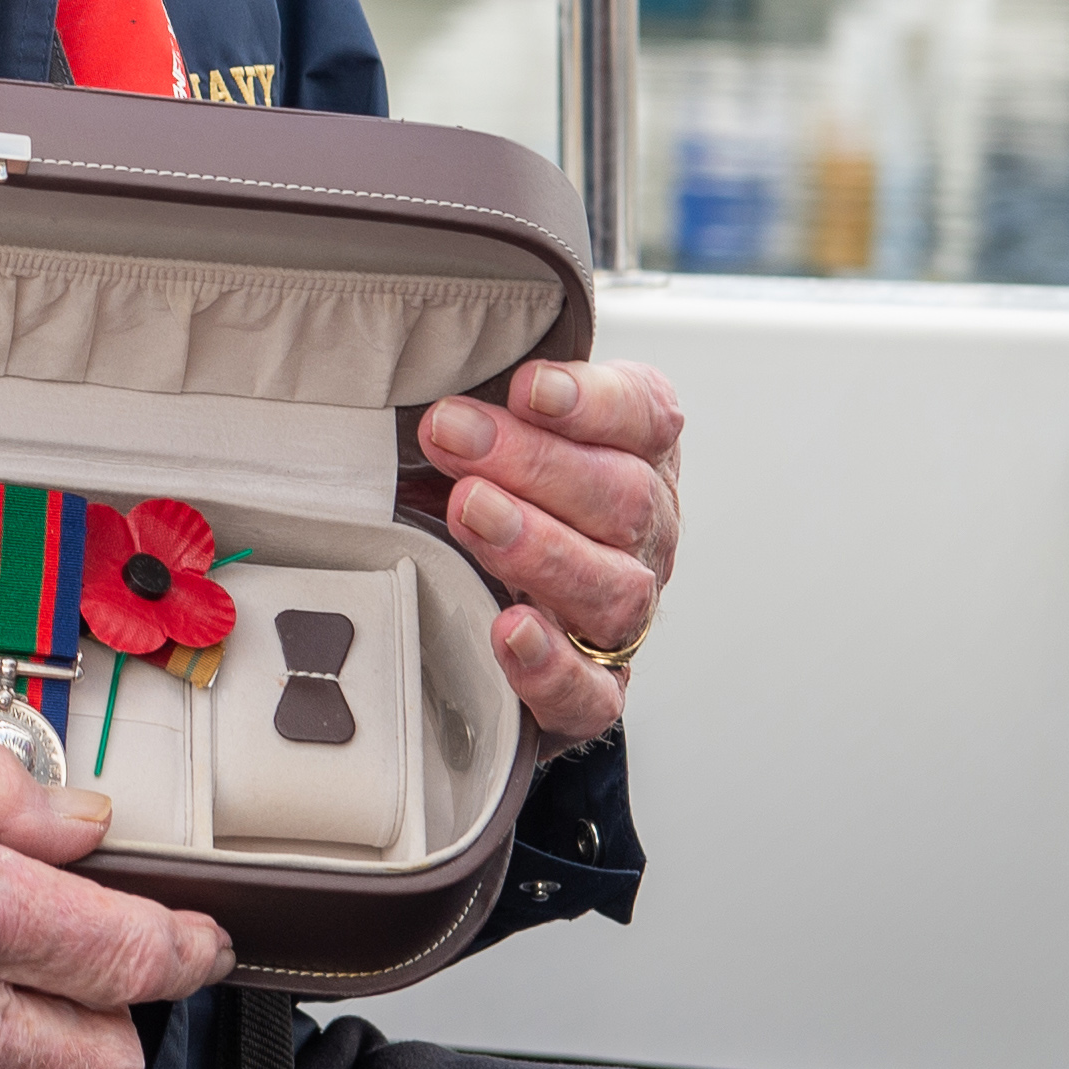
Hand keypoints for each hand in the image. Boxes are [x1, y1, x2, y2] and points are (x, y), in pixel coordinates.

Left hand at [415, 355, 681, 743]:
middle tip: (456, 437)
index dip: (593, 402)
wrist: (501, 605)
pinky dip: (552, 663)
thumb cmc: (503, 496)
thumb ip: (486, 403)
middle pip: (621, 498)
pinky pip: (591, 691)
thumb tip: (423, 378)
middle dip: (533, 463)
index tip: (529, 388)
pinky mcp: (595, 689)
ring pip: (612, 586)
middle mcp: (643, 534)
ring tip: (470, 512)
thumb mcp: (495, 433)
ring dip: (537, 546)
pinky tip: (510, 629)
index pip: (645, 417)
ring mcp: (623, 614)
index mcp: (636, 456)